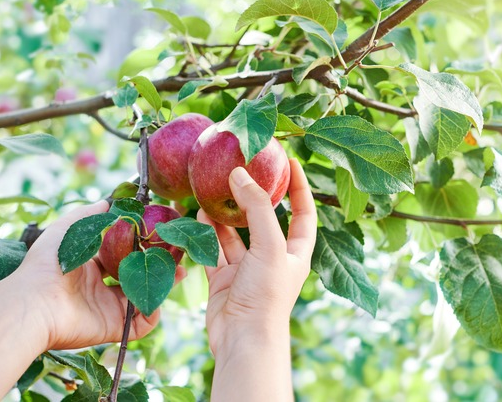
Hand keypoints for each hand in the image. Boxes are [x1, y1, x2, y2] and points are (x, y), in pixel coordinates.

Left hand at [5, 201, 186, 350]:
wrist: (35, 302)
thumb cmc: (46, 264)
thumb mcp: (65, 229)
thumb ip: (87, 214)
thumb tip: (107, 200)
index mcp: (90, 266)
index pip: (122, 255)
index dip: (141, 246)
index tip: (159, 235)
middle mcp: (101, 288)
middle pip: (137, 275)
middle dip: (158, 265)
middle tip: (177, 255)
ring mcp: (108, 308)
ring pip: (143, 296)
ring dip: (163, 285)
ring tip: (179, 272)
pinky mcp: (113, 327)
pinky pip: (141, 324)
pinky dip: (153, 313)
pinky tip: (159, 298)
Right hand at [197, 159, 316, 357]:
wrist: (242, 340)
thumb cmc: (266, 296)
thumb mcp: (270, 246)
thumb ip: (257, 208)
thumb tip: (239, 173)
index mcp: (295, 252)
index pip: (303, 213)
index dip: (299, 187)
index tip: (290, 161)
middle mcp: (272, 258)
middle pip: (265, 220)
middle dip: (254, 197)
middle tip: (241, 170)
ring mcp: (247, 269)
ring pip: (235, 234)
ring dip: (225, 214)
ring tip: (212, 190)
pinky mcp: (224, 280)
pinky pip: (214, 250)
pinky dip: (206, 234)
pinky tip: (198, 216)